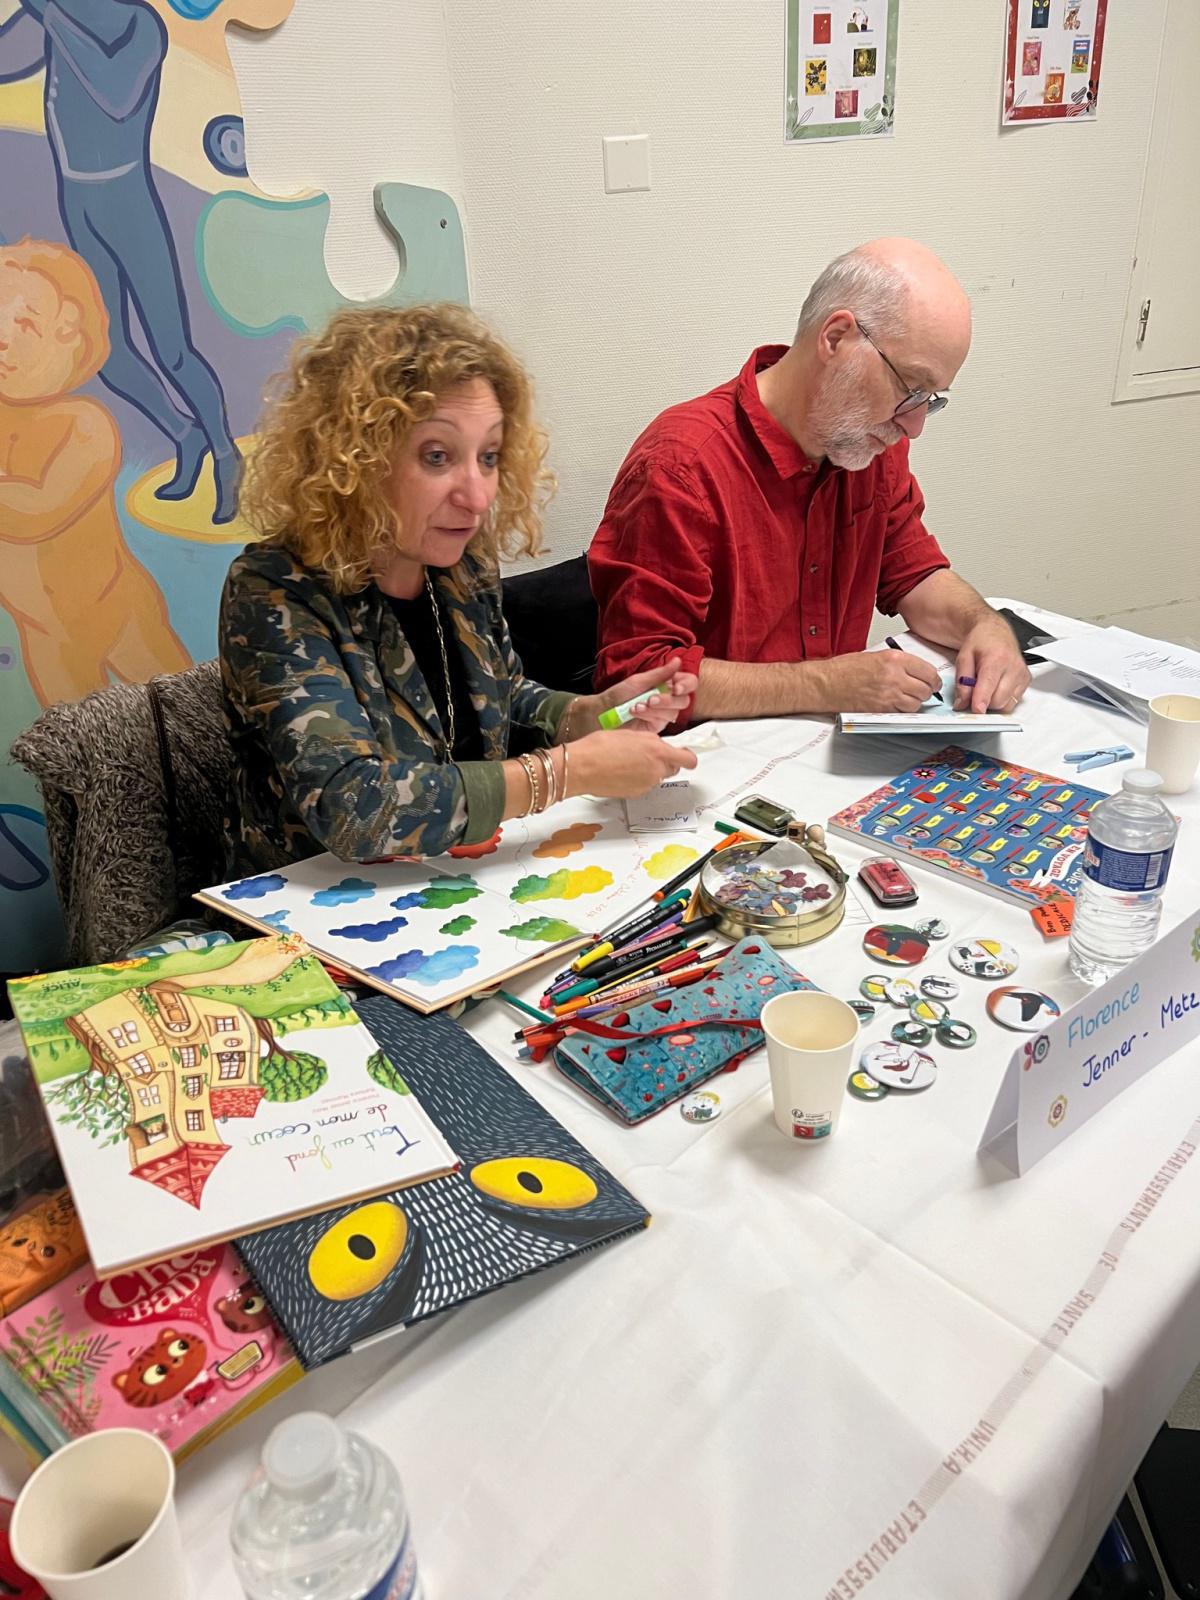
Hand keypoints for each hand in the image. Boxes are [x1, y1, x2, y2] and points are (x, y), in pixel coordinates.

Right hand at [568, 729, 697, 798]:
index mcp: (658, 751)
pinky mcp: (635, 794)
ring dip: (650, 771)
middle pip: (672, 769)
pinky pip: (644, 785)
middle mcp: (656, 770)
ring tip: (629, 761)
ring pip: (657, 777)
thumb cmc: (600, 747)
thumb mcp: (630, 734)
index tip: (684, 755)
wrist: (581, 767)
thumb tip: (657, 745)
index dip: (688, 757)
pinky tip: (622, 771)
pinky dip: (638, 779)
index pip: (688, 760)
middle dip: (665, 762)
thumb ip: (650, 740)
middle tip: (649, 754)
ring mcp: (646, 785)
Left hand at [575, 659, 697, 736]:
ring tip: (638, 705)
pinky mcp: (657, 726)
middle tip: (651, 698)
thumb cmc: (619, 695)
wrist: (603, 712)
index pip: (688, 683)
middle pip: (684, 700)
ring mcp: (663, 714)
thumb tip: (678, 661)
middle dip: (668, 699)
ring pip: (674, 712)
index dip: (686, 684)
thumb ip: (660, 673)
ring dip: (656, 707)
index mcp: (665, 683)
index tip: (675, 687)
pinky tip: (635, 711)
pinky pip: (662, 721)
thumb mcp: (639, 681)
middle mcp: (667, 699)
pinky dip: (649, 715)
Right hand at [821, 650, 943, 712]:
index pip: (928, 671)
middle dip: (926, 692)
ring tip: (906, 698)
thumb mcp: (875, 656)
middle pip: (926, 689)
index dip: (933, 679)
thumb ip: (898, 663)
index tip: (933, 682)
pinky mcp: (881, 709)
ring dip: (914, 703)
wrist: (826, 683)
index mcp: (894, 659)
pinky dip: (902, 711)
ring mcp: (888, 695)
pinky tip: (894, 704)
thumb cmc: (844, 670)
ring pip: (916, 704)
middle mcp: (894, 676)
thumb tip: (916, 672)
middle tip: (921, 691)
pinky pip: (902, 713)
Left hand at [953, 617, 1030, 712]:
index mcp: (996, 658)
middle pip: (998, 700)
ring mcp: (1022, 674)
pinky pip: (1013, 702)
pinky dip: (1002, 700)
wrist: (994, 632)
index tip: (976, 710)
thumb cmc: (980, 642)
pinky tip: (996, 687)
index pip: (989, 686)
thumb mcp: (963, 658)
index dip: (981, 701)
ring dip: (992, 702)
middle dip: (983, 702)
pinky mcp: (1026, 681)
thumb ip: (962, 682)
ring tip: (985, 687)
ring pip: (1006, 705)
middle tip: (974, 692)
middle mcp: (1013, 667)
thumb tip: (962, 703)